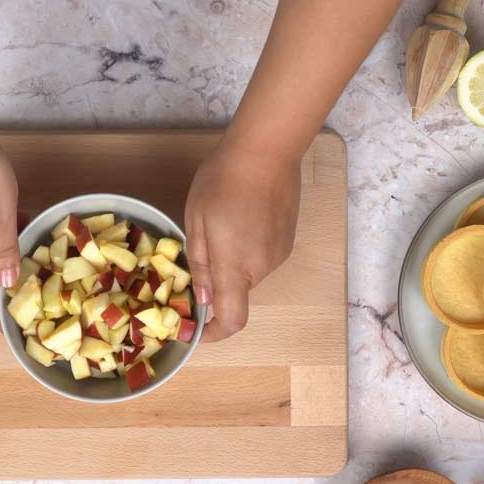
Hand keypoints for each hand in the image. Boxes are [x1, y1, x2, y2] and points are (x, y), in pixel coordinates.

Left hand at [184, 141, 299, 341]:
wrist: (266, 149)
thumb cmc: (222, 181)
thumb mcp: (196, 222)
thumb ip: (201, 265)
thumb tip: (205, 301)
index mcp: (236, 267)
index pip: (232, 320)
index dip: (213, 334)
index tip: (196, 330)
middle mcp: (262, 268)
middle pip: (236, 294)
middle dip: (215, 283)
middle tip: (197, 251)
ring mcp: (278, 255)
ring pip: (247, 274)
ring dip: (230, 262)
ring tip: (218, 225)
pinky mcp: (287, 241)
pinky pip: (260, 258)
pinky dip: (245, 250)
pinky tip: (238, 219)